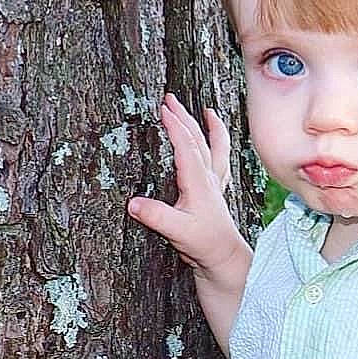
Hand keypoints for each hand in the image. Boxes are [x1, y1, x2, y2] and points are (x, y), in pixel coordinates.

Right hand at [127, 93, 241, 277]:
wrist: (225, 259)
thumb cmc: (205, 245)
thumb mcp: (178, 232)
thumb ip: (157, 216)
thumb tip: (133, 203)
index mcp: (198, 183)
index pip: (186, 147)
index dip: (175, 127)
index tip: (163, 109)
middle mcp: (208, 179)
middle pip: (198, 140)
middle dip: (184, 118)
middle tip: (169, 99)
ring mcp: (214, 185)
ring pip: (213, 149)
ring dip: (209, 128)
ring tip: (207, 111)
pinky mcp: (216, 193)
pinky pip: (220, 163)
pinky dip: (219, 148)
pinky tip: (217, 142)